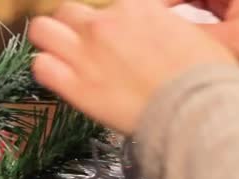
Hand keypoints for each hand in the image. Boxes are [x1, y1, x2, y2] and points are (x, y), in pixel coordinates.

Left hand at [28, 0, 236, 133]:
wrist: (194, 109)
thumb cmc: (198, 77)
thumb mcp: (180, 33)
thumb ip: (149, 26)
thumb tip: (140, 34)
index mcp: (133, 8)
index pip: (100, 8)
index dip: (99, 25)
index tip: (105, 39)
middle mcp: (103, 25)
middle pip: (66, 13)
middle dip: (69, 28)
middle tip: (75, 46)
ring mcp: (85, 53)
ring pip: (41, 31)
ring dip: (48, 42)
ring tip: (57, 57)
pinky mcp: (74, 86)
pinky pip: (40, 66)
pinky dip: (44, 69)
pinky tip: (55, 77)